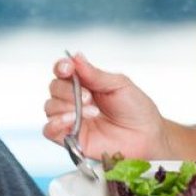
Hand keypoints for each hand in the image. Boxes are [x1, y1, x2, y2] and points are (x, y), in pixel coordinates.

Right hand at [43, 52, 169, 159]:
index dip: (61, 67)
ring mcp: (69, 118)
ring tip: (92, 113)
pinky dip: (55, 123)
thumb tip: (75, 57)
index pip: (63, 71)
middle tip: (90, 97)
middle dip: (68, 91)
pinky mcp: (68, 138)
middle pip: (54, 88)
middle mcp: (72, 99)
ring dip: (67, 107)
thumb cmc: (136, 109)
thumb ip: (95, 74)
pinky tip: (71, 120)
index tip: (68, 68)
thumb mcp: (119, 84)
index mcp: (84, 83)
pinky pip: (49, 130)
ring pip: (50, 107)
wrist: (146, 136)